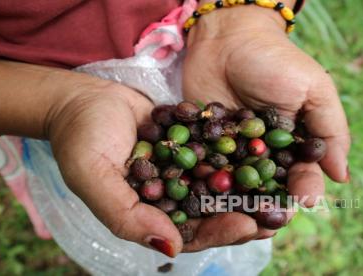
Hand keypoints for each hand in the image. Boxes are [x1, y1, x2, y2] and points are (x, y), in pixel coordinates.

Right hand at [0, 60, 261, 256]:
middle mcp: (168, 197)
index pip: (188, 233)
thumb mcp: (93, 177)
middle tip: (277, 211)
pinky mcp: (188, 144)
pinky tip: (262, 150)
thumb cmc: (81, 138)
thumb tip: (169, 246)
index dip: (219, 232)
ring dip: (249, 188)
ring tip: (280, 186)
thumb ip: (125, 215)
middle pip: (211, 213)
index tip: (248, 224)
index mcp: (148, 215)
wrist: (81, 97)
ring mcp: (179, 170)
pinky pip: (216, 153)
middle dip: (244, 213)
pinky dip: (238, 155)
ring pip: (219, 185)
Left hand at [182, 5, 350, 246]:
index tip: (302, 201)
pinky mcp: (202, 146)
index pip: (301, 175)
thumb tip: (342, 176)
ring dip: (234, 200)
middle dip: (266, 204)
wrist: (226, 39)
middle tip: (265, 219)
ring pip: (234, 185)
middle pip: (266, 188)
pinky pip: (204, 168)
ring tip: (233, 214)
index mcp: (292, 145)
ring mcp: (231, 152)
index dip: (302, 189)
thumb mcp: (312, 89)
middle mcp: (261, 154)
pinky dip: (203, 181)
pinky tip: (202, 193)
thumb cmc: (274, 61)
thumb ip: (329, 129)